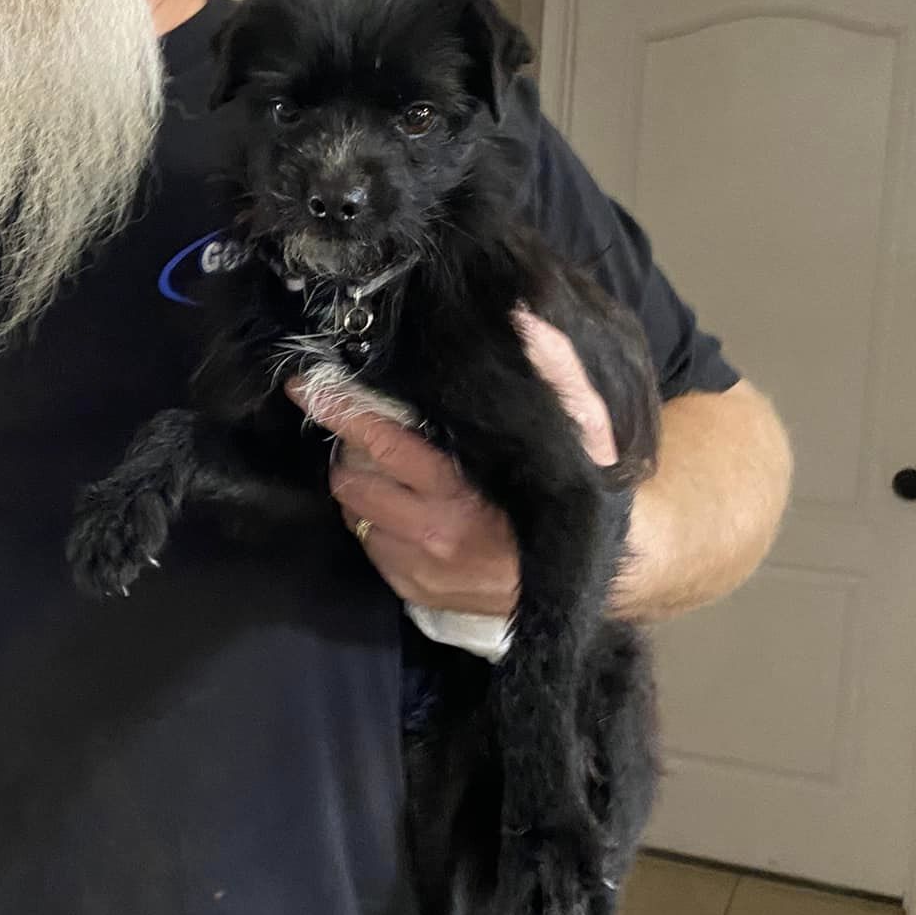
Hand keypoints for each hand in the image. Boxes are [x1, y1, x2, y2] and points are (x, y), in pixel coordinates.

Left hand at [287, 306, 617, 611]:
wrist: (612, 564)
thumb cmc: (589, 484)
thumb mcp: (586, 425)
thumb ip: (559, 373)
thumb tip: (529, 321)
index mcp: (462, 491)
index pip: (379, 442)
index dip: (338, 410)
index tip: (304, 385)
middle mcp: (435, 535)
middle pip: (353, 482)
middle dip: (349, 451)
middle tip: (360, 431)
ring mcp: (425, 570)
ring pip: (356, 515)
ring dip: (359, 488)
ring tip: (383, 468)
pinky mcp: (421, 594)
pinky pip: (371, 549)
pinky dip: (374, 523)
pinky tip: (401, 507)